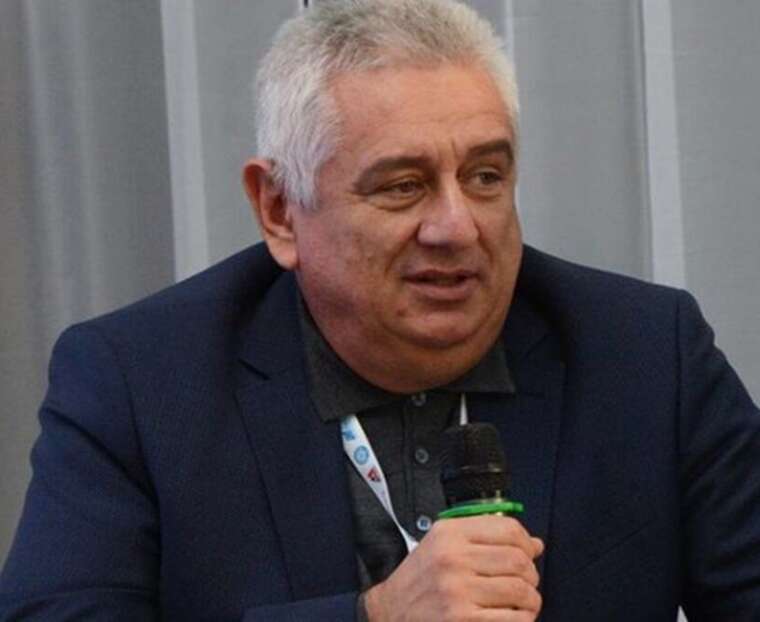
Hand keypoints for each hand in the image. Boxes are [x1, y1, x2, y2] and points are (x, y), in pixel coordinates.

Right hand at [364, 515, 543, 620]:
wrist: (389, 613)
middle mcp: (453, 558)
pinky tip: (513, 617)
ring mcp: (458, 591)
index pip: (507, 528)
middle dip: (531, 574)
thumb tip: (535, 544)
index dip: (526, 542)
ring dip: (530, 599)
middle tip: (526, 581)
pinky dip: (522, 619)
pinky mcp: (463, 620)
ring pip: (520, 590)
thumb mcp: (442, 545)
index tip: (528, 552)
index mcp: (449, 534)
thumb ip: (486, 539)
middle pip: (518, 560)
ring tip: (523, 602)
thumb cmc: (419, 581)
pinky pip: (513, 619)